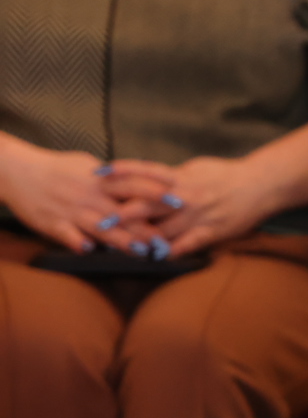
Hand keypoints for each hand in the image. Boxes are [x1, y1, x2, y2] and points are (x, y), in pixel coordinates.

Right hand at [0, 142, 160, 252]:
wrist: (19, 171)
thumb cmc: (58, 168)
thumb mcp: (89, 166)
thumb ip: (115, 177)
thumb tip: (141, 181)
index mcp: (102, 180)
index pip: (135, 185)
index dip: (157, 193)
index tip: (179, 202)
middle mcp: (90, 195)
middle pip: (123, 211)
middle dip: (146, 226)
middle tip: (168, 240)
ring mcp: (72, 210)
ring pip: (100, 226)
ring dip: (120, 240)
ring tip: (140, 251)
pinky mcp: (52, 223)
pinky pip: (66, 234)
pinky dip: (76, 241)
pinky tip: (88, 250)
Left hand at [103, 156, 281, 254]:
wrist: (263, 184)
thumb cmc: (228, 175)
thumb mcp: (197, 168)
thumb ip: (172, 176)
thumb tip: (147, 177)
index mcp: (183, 177)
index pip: (146, 172)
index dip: (122, 173)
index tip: (99, 175)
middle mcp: (187, 196)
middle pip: (149, 205)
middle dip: (123, 214)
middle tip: (101, 220)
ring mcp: (199, 215)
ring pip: (164, 229)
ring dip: (142, 238)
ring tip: (120, 245)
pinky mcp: (211, 231)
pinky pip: (187, 244)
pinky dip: (170, 251)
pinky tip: (155, 258)